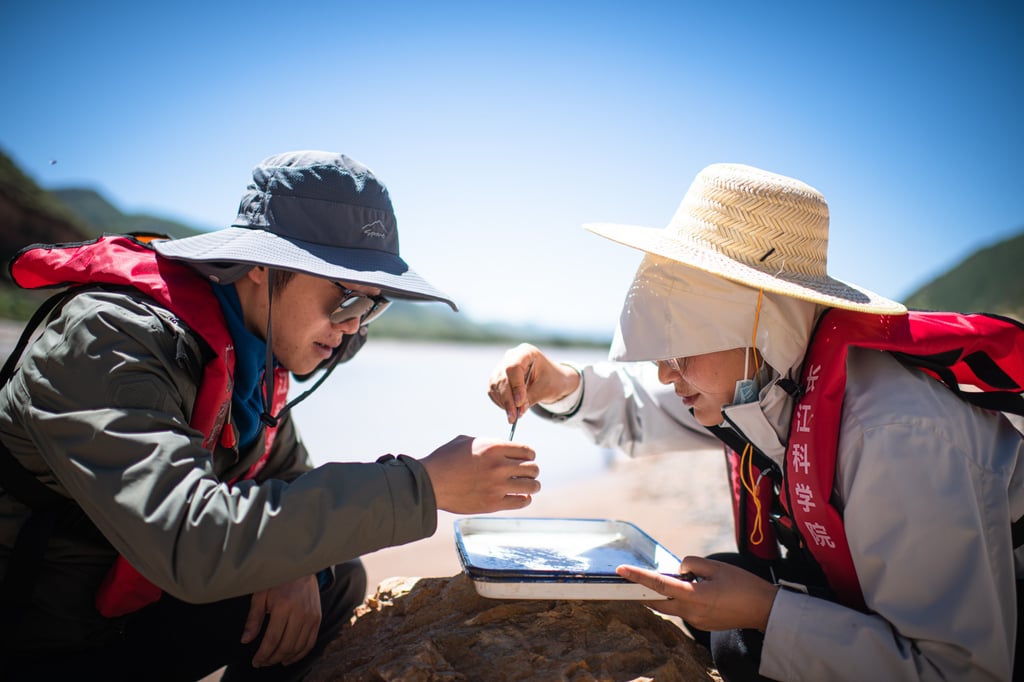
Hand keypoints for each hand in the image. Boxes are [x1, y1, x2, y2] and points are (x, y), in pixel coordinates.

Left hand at [241, 574, 321, 667]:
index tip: (255, 661)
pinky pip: (310, 642)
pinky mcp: (317, 618)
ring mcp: (311, 617)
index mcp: (284, 607)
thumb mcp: (261, 595)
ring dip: (285, 658)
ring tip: (274, 661)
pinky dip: (300, 654)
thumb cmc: (278, 580)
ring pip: (298, 647)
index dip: (263, 654)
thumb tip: (246, 640)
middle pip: (286, 646)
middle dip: (272, 659)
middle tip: (262, 662)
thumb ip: (254, 619)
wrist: (302, 567)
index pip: (272, 639)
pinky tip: (290, 658)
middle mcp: (300, 613)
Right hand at [421, 435, 539, 513]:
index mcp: (493, 448)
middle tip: (525, 473)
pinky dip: (524, 499)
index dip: (529, 455)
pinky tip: (519, 496)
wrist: (430, 483)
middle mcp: (499, 466)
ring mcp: (497, 486)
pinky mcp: (493, 504)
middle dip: (531, 470)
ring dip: (532, 485)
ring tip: (526, 486)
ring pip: (532, 486)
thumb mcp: (466, 441)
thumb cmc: (445, 460)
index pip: (527, 451)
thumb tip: (502, 447)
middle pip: (533, 469)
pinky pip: (521, 502)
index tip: (526, 459)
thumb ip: (488, 443)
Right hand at [488, 343, 580, 423]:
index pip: (513, 367)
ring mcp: (502, 366)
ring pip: (495, 385)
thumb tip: (518, 411)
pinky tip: (510, 410)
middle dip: (508, 400)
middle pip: (502, 378)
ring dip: (503, 403)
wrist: (551, 379)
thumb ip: (532, 398)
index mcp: (526, 352)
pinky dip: (500, 402)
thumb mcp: (546, 388)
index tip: (520, 403)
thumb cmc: (552, 380)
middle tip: (514, 417)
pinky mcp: (498, 377)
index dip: (515, 386)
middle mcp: (511, 357)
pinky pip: (493, 391)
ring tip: (514, 416)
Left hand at [616, 556, 779, 631]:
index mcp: (694, 597)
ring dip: (664, 594)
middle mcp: (691, 613)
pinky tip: (691, 589)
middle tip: (631, 577)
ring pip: (669, 607)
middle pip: (657, 601)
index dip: (638, 577)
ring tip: (671, 578)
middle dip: (643, 590)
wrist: (764, 610)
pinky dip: (679, 599)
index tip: (621, 570)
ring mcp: (695, 621)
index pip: (659, 585)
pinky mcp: (701, 624)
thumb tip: (678, 570)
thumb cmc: (743, 585)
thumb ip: (691, 564)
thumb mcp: (716, 567)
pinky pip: (682, 610)